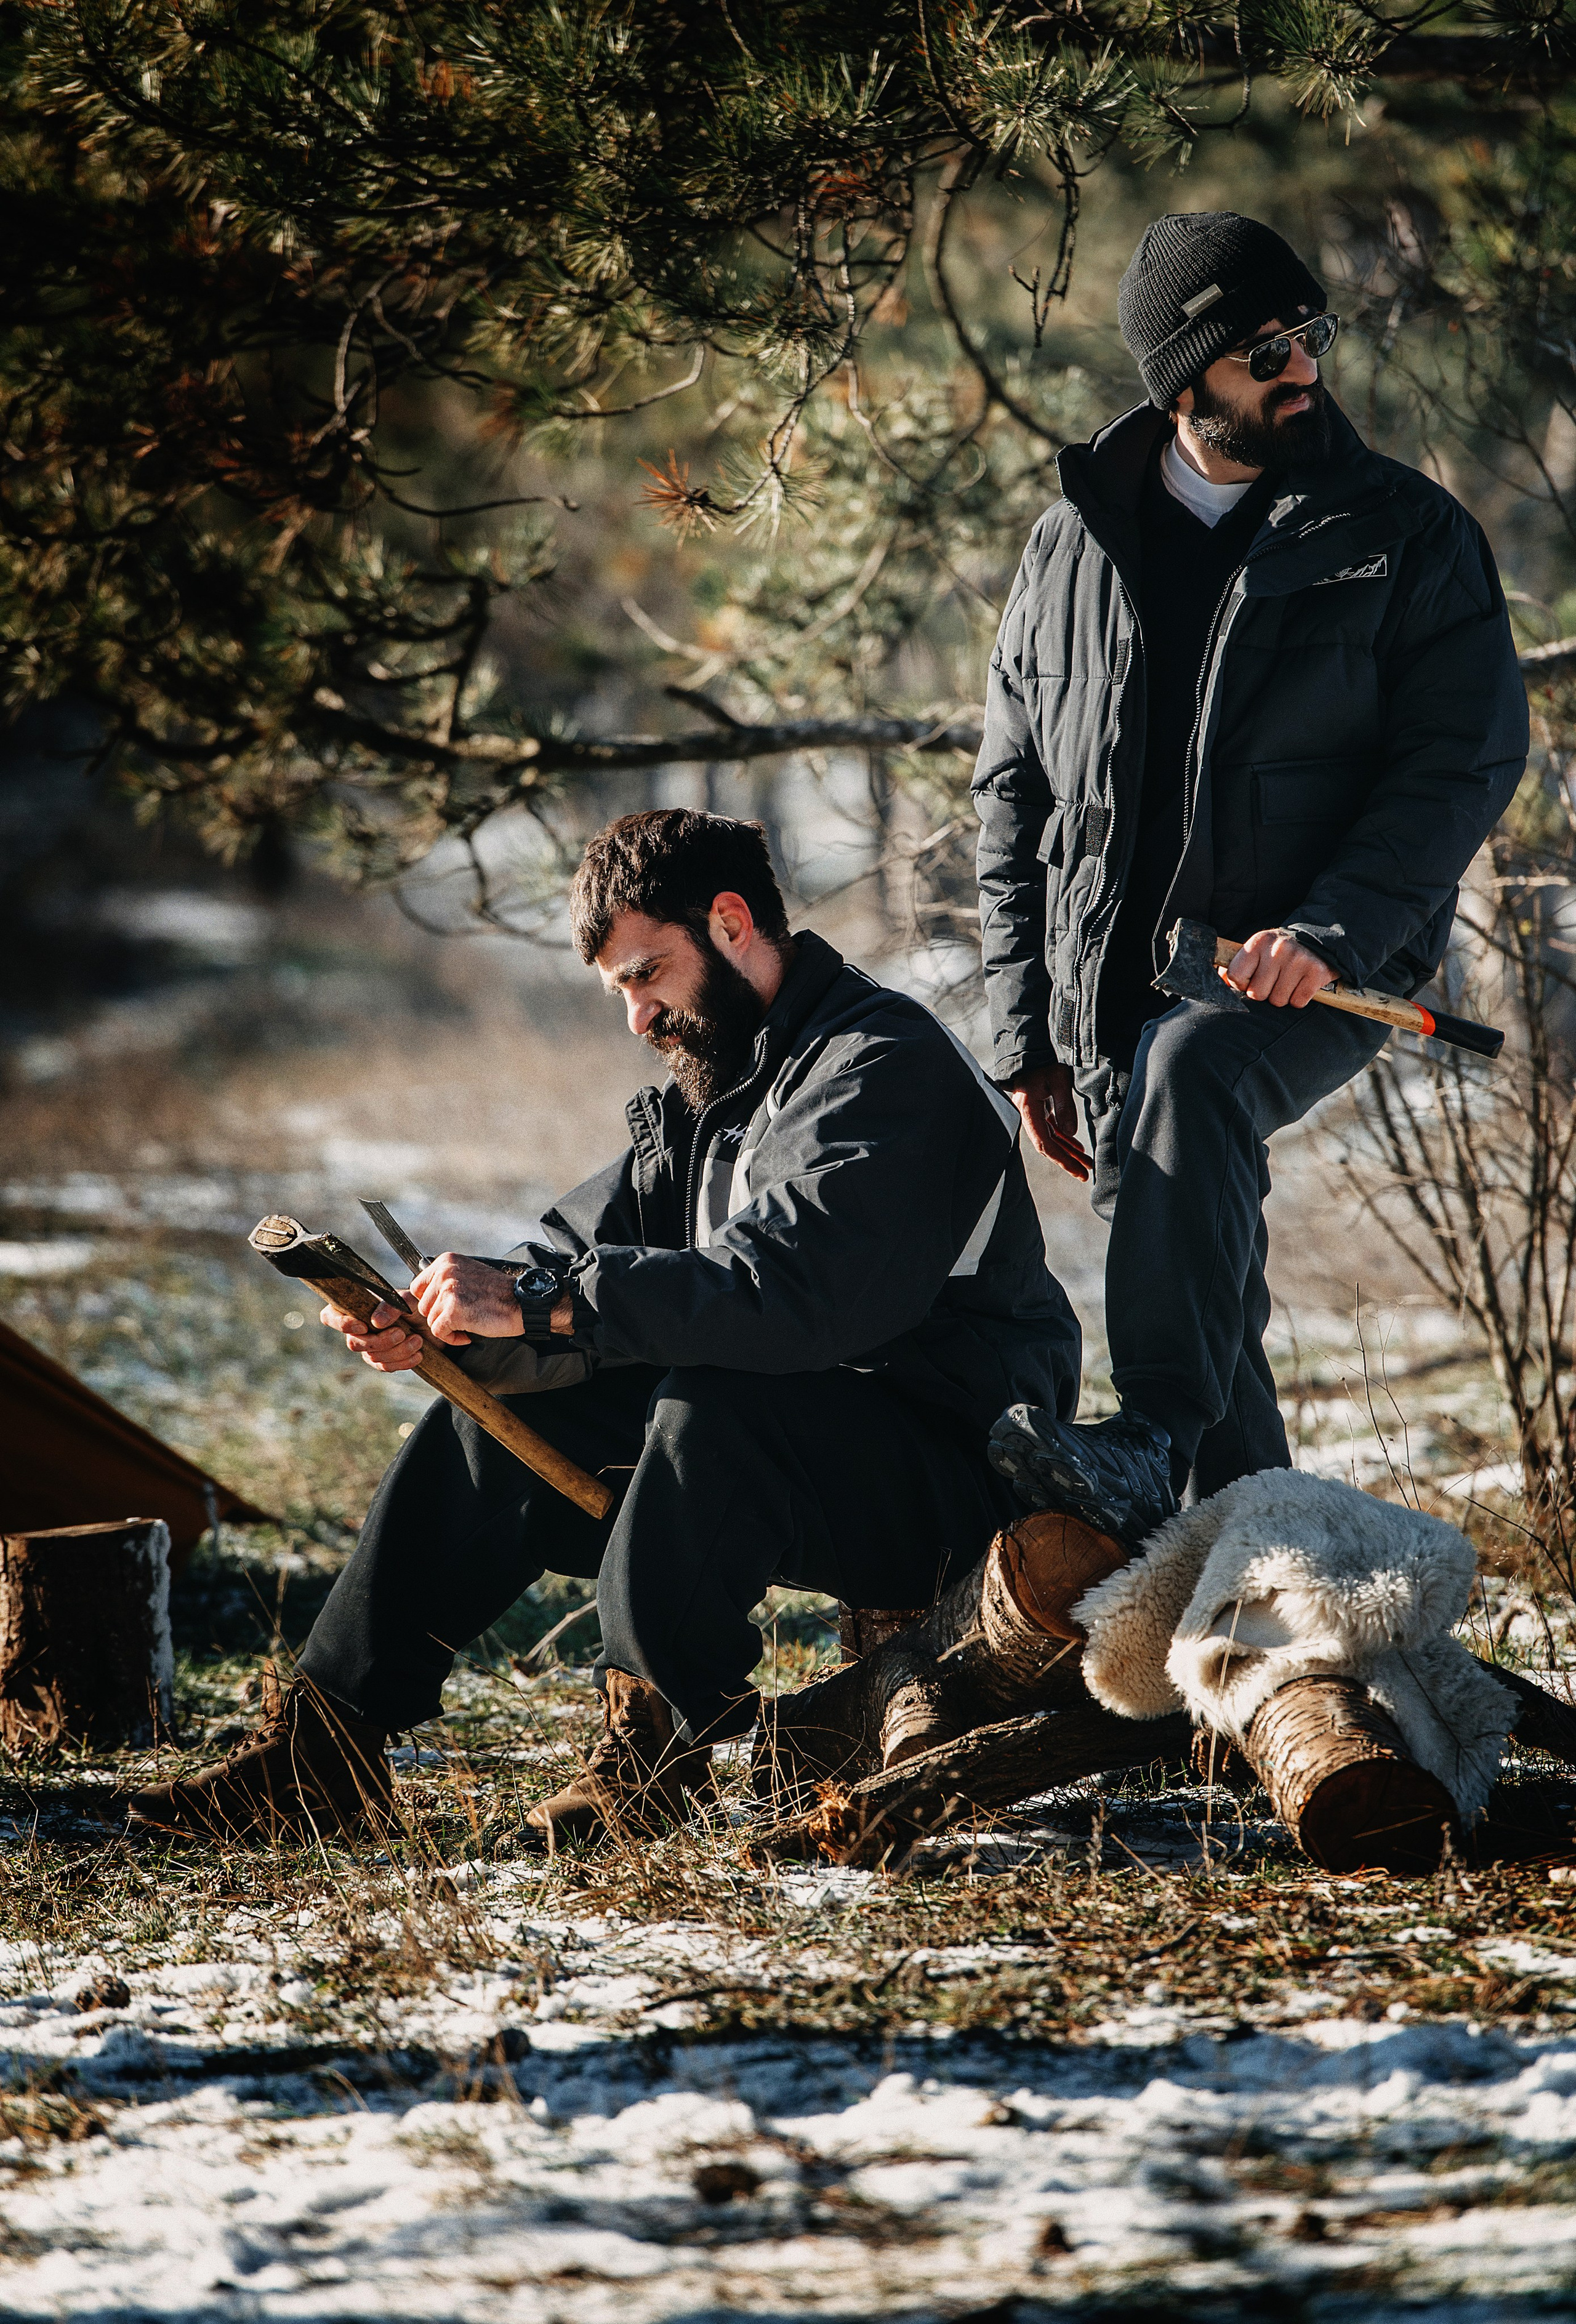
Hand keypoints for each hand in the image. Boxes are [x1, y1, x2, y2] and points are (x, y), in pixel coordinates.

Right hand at [319, 1297, 425, 1373]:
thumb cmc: (413, 1305)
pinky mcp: (381, 1360)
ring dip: (398, 1351)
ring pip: (372, 1357)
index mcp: (355, 1307)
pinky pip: (384, 1367)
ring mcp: (367, 1347)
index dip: (340, 1324)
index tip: (363, 1326)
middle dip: (380, 1341)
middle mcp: (356, 1329)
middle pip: (354, 1343)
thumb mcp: (406, 1300)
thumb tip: (376, 1322)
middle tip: (402, 1333)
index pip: (330, 1316)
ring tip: (418, 1340)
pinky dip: (403, 1362)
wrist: (431, 1323)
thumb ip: (391, 1306)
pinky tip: (418, 1354)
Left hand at [408, 1253, 523, 1345]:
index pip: (418, 1286)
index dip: (431, 1301)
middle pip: (423, 1305)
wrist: (521, 1303)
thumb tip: (427, 1294)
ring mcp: (448, 1291)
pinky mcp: (453, 1311)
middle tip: (461, 1318)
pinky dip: (452, 1339)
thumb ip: (448, 1279)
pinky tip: (467, 1334)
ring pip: (431, 1320)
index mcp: (447, 1261)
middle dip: (440, 1316)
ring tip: (467, 1325)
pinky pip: (439, 1332)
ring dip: (448, 1327)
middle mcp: (445, 1272)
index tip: (446, 1307)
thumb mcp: (470, 1273)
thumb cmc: (499, 1292)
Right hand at [1006, 1062, 1091, 1181]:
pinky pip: (1051, 1129)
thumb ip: (1064, 1106)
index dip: (1061, 1159)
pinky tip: (1076, 1147)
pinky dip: (1064, 1139)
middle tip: (1084, 1174)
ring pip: (1050, 1138)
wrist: (1031, 1049)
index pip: (1045, 1142)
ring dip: (1067, 1151)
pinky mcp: (1038, 1109)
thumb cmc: (1044, 1061)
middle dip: (1066, 1160)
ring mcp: (1032, 1113)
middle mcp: (1028, 1115)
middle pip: (1048, 1145)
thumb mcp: (1058, 1080)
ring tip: (1085, 1163)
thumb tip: (1071, 1133)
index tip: (1077, 1171)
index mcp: (1028, 1110)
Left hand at [1223, 929, 1334, 1008]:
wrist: (1315, 943)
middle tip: (1274, 981)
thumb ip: (1235, 968)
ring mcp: (1298, 960)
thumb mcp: (1255, 952)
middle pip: (1257, 994)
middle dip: (1264, 993)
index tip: (1252, 980)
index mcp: (1258, 942)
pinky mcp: (1316, 972)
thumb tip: (1219, 984)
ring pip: (1278, 1001)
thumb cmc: (1277, 954)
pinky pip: (1297, 1002)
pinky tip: (1300, 985)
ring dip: (1282, 997)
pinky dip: (1298, 999)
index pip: (1236, 977)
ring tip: (1288, 982)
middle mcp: (1278, 949)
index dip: (1242, 985)